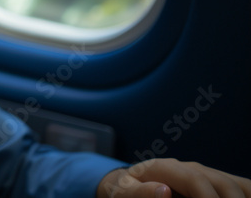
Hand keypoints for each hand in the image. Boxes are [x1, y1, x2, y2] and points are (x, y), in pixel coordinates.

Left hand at [97, 158, 250, 197]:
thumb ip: (139, 193)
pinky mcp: (213, 183)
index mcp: (165, 167)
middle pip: (223, 183)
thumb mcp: (123, 192)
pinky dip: (247, 193)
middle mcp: (189, 168)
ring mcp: (204, 174)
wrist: (128, 185)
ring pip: (236, 184)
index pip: (195, 179)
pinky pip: (239, 186)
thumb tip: (163, 191)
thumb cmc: (125, 190)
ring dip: (242, 197)